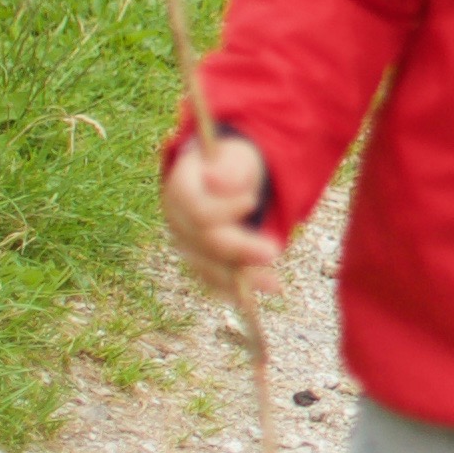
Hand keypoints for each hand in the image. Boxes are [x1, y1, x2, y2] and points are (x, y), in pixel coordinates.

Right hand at [161, 133, 281, 304]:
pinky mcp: (200, 259)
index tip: (252, 201)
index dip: (223, 210)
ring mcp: (187, 243)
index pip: (196, 209)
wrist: (227, 177)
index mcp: (181, 190)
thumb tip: (213, 181)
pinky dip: (236, 290)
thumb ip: (229, 169)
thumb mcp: (235, 157)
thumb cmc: (233, 164)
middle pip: (204, 242)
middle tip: (274, 251)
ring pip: (209, 267)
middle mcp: (178, 220)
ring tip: (275, 285)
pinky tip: (258, 294)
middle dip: (240, 248)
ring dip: (242, 278)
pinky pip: (214, 280)